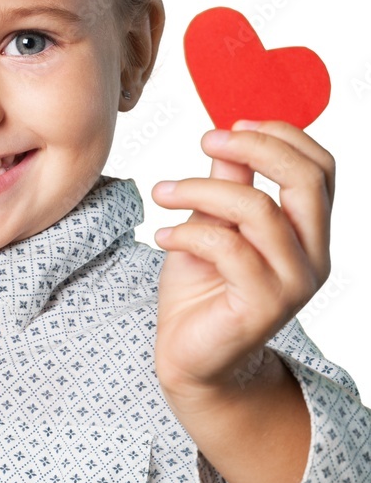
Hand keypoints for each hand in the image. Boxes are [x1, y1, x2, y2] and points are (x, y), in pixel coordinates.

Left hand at [150, 120, 333, 395]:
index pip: (321, 168)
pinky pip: (228, 248)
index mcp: (309, 232)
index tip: (231, 125)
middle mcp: (314, 257)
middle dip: (255, 146)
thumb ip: (228, 183)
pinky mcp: (263, 306)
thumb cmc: (202, 289)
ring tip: (163, 192)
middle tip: (206, 139)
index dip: (281, 136)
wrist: (190, 357)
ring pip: (259, 209)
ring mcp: (293, 283)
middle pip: (306, 180)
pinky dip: (188, 231)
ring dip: (201, 189)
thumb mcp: (212, 223)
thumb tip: (227, 137)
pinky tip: (162, 235)